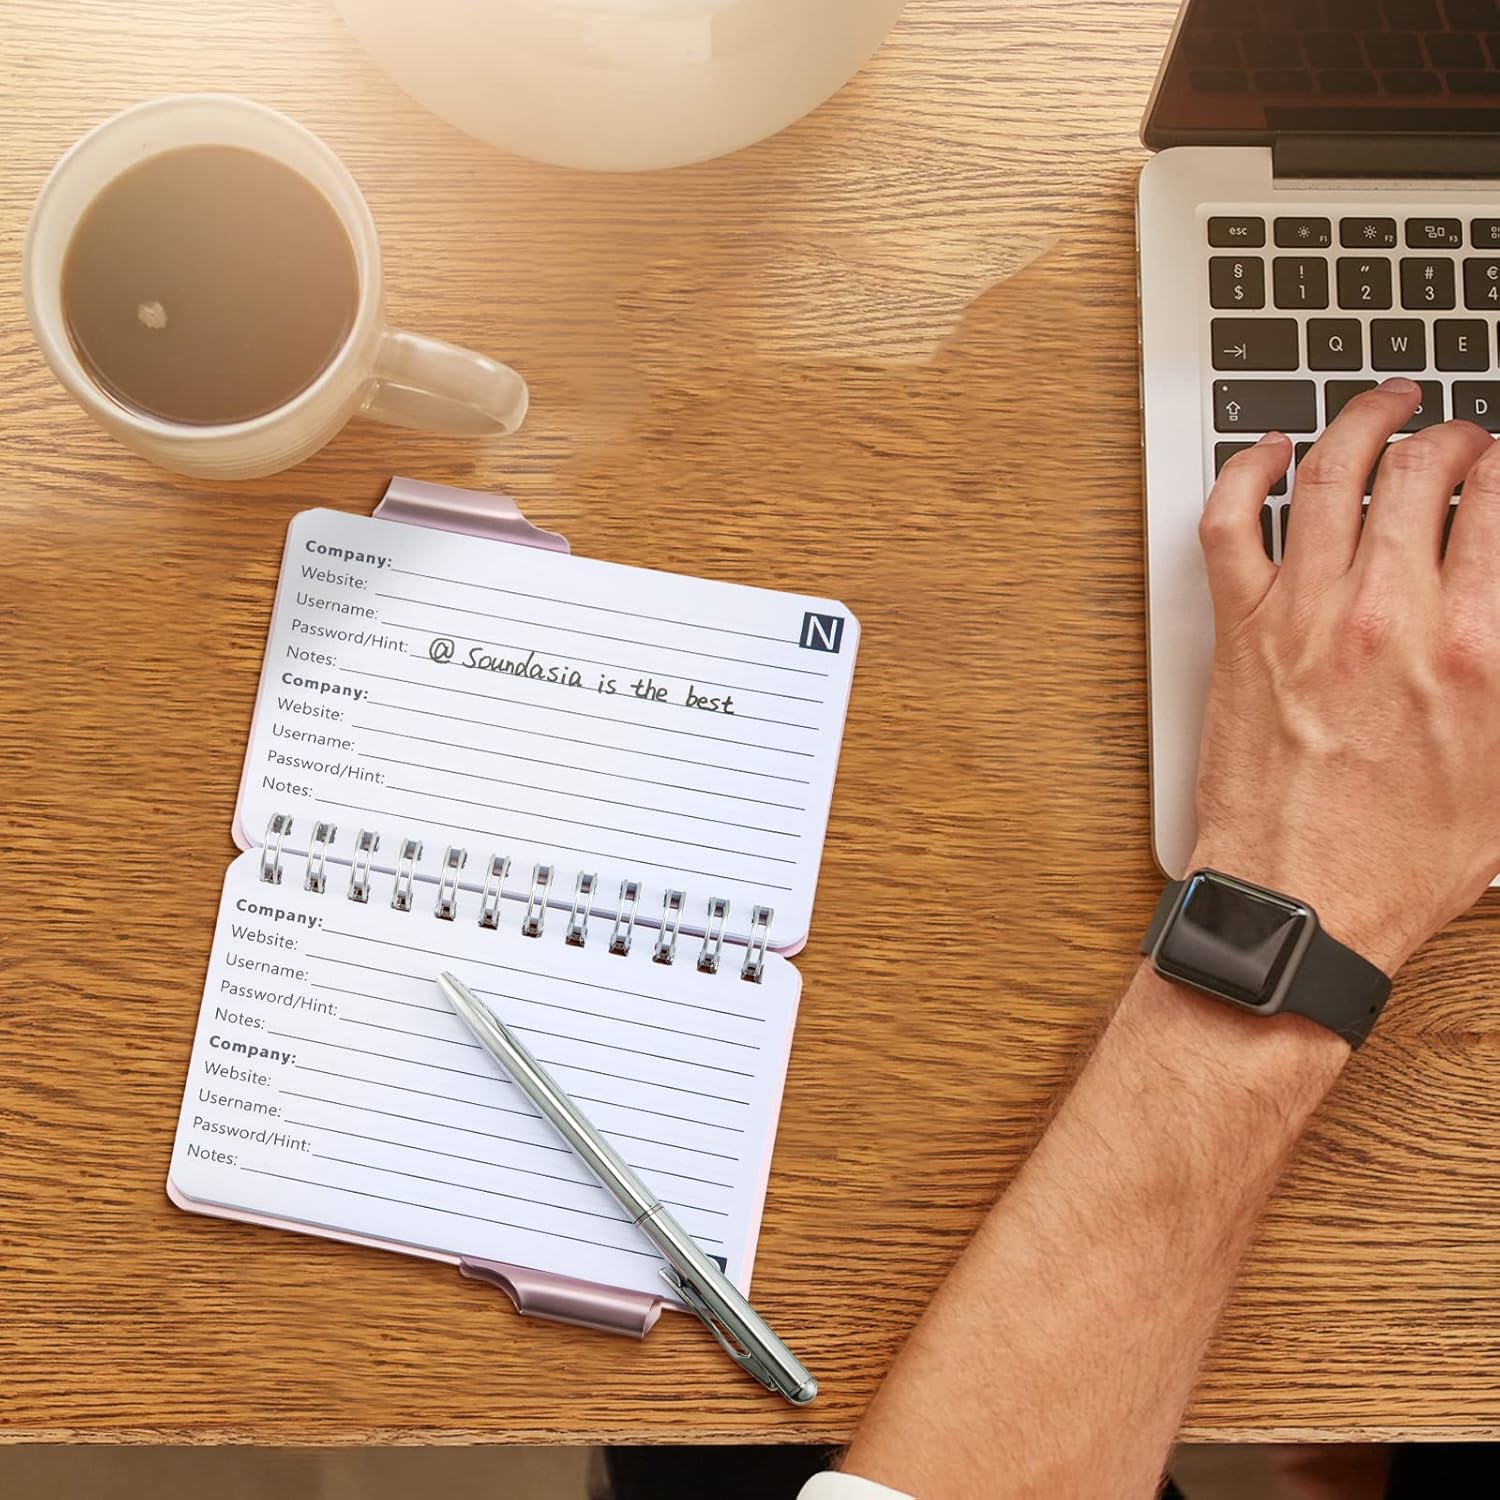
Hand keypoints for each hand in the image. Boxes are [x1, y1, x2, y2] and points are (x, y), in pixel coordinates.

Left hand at [1193, 378, 1499, 974]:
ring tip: (1385, 402)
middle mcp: (1392, 614)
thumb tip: (1494, 608)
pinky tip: (1268, 450)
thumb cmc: (1404, 858)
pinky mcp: (1240, 630)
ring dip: (1364, 419)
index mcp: (1479, 645)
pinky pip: (1232, 521)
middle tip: (1457, 435)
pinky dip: (1246, 470)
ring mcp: (1306, 614)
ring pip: (1336, 473)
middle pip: (1428, 471)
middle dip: (1452, 436)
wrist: (1303, 903)